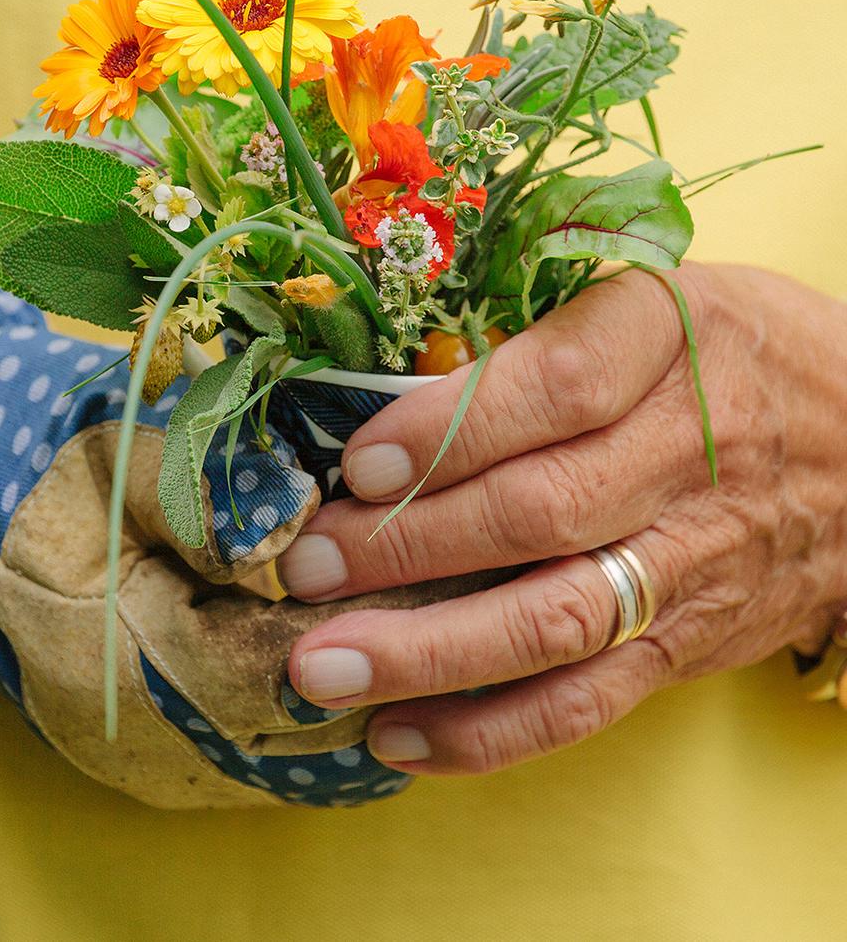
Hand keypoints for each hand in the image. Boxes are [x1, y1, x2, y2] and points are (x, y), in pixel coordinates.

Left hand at [278, 265, 846, 774]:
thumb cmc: (731, 357)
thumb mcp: (658, 302)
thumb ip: (543, 340)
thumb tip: (386, 398)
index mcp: (670, 340)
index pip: (558, 385)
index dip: (452, 428)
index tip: (358, 462)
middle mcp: (685, 454)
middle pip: (540, 511)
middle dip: (407, 546)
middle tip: (305, 567)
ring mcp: (690, 560)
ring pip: (556, 619)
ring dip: (429, 651)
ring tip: (322, 668)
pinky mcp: (688, 641)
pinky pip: (589, 700)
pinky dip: (491, 729)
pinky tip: (399, 734)